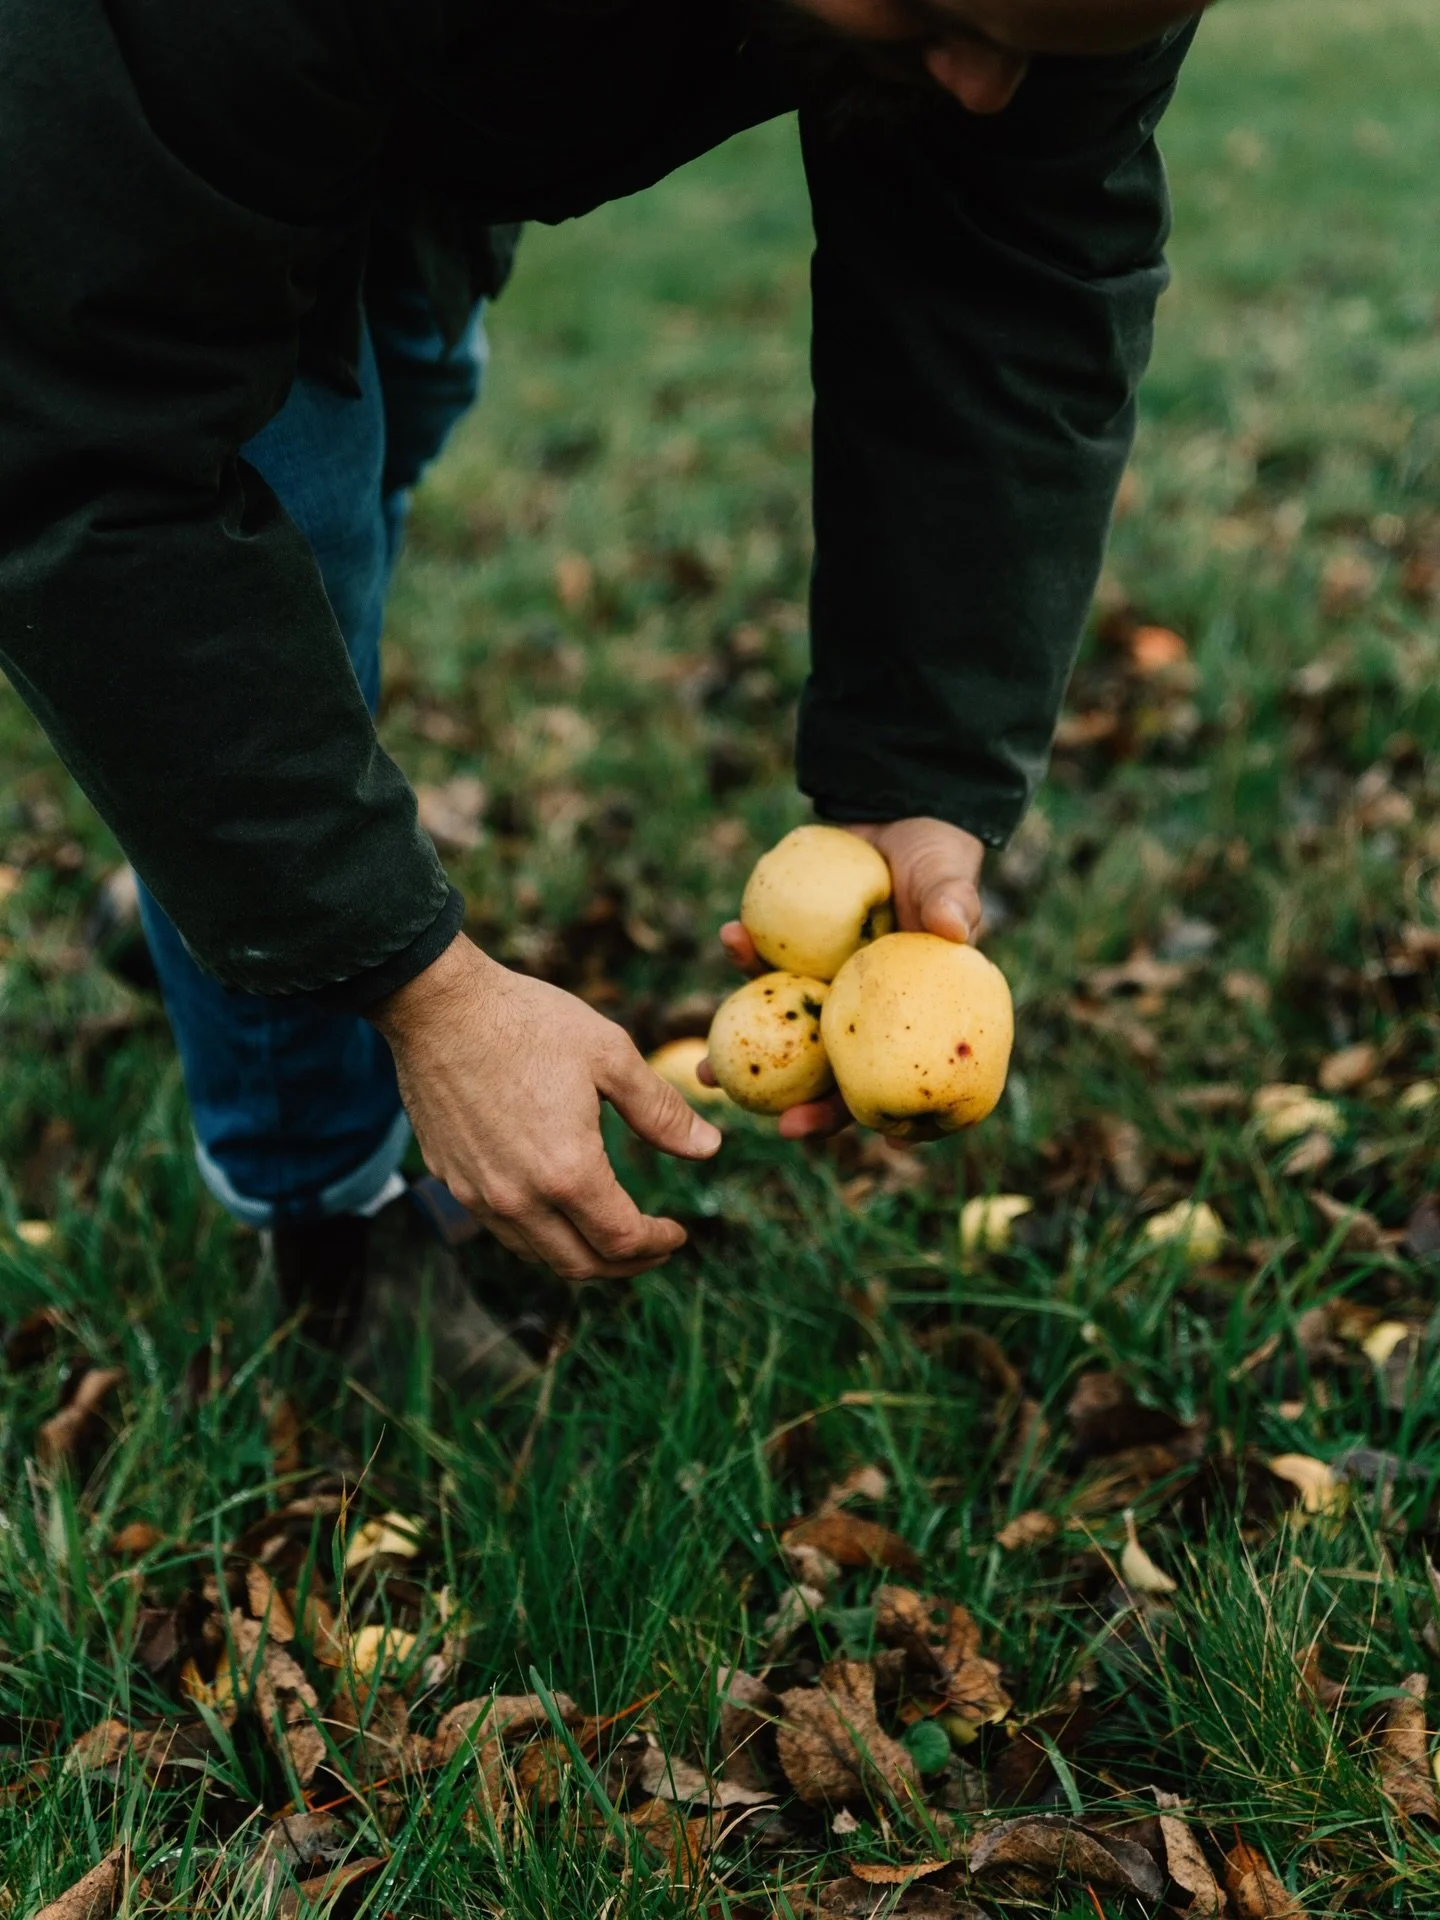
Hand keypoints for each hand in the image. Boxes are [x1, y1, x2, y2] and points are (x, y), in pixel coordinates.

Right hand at [370, 937, 720, 1280]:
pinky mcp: (451, 1179)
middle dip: (625, 1265)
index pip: (621, 1240)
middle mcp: (518, 1198)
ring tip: (609, 1233)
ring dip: (581, 1254)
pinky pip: (502, 1229)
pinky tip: (558, 1207)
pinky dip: (539, 1234)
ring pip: (537, 1254)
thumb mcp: (611, 1055)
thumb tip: (710, 1148)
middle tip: (653, 1247)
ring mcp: (478, 1194)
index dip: (657, 1244)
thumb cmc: (528, 1022)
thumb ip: (661, 1111)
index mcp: (566, 1171)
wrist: (438, 1005)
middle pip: (580, 1265)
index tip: (678, 1233)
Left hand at [713, 817, 985, 1140]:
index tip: (865, 1139)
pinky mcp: (796, 956)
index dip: (880, 1115)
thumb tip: (954, 926)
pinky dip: (747, 956)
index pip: (901, 1080)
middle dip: (799, 1105)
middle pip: (833, 1075)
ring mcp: (825, 989)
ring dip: (745, 1048)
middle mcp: (864, 1016)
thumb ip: (954, 900)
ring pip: (786, 1032)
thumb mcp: (950, 878)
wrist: (897, 820)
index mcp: (910, 1020)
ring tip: (704, 1066)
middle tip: (771, 1122)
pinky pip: (767, 966)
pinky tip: (731, 935)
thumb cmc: (938, 858)